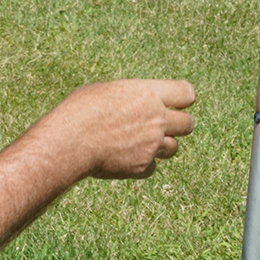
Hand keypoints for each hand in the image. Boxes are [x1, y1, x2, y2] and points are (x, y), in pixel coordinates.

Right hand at [46, 79, 195, 179]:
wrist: (70, 141)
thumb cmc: (81, 110)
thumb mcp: (107, 91)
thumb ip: (130, 98)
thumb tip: (134, 102)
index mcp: (149, 94)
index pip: (187, 93)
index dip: (182, 98)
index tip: (173, 102)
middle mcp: (157, 119)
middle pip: (188, 123)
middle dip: (179, 124)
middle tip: (162, 125)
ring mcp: (152, 145)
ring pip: (173, 148)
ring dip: (161, 146)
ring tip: (139, 142)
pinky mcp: (142, 167)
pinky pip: (152, 167)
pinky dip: (142, 164)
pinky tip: (124, 158)